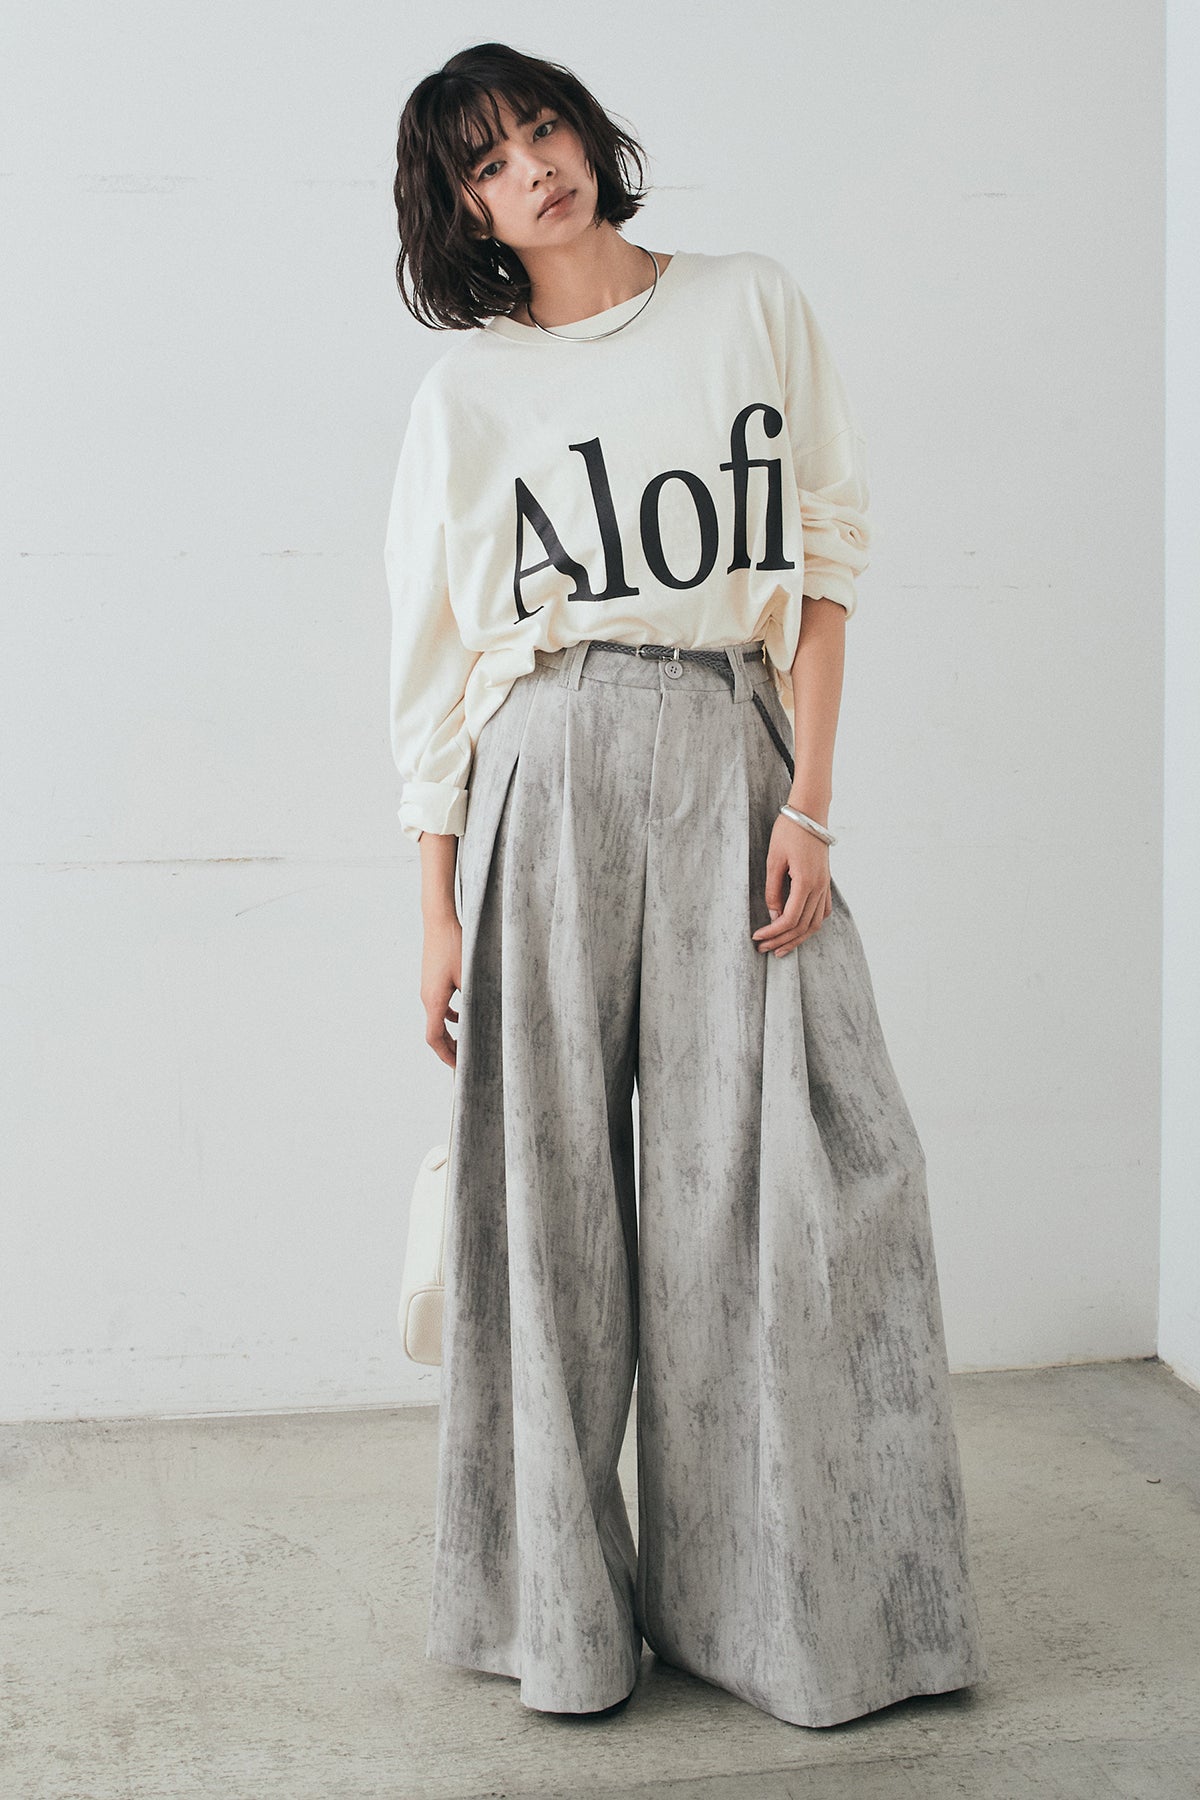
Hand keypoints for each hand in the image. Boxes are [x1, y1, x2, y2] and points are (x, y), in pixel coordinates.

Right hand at [420, 913, 462, 1066]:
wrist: (438, 921)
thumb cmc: (454, 944)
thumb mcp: (471, 974)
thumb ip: (477, 998)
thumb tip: (488, 1017)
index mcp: (434, 1000)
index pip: (434, 1038)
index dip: (446, 1055)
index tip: (458, 1068)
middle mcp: (427, 997)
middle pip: (435, 1032)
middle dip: (450, 1048)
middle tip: (465, 1061)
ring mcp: (427, 989)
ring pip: (437, 1020)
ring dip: (450, 1033)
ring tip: (466, 1042)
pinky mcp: (432, 981)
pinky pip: (439, 1006)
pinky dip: (450, 1016)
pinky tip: (463, 1016)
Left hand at [751, 814, 832, 956]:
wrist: (809, 813)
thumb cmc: (788, 832)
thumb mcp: (773, 860)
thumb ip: (773, 890)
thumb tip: (773, 915)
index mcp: (806, 883)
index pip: (789, 919)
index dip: (772, 933)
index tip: (757, 938)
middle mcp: (819, 888)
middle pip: (803, 927)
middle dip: (782, 941)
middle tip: (763, 949)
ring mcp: (825, 886)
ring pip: (815, 924)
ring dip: (797, 939)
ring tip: (780, 949)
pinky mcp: (825, 882)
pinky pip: (822, 911)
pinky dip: (811, 925)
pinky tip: (799, 930)